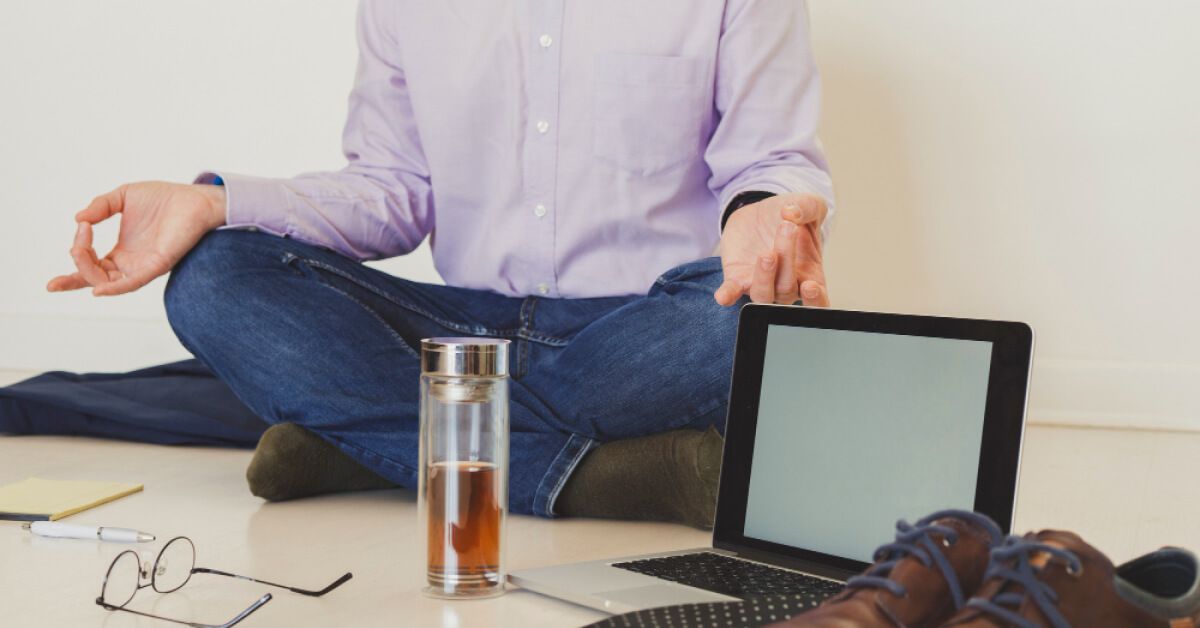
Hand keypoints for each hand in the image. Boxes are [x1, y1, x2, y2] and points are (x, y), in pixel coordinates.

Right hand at [47, 182, 226, 295]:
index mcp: (121, 251)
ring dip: (88, 270)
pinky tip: (98, 289)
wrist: (193, 198)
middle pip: (94, 276)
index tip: (59, 267)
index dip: (71, 275)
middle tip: (78, 240)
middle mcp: (130, 263)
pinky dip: (115, 288)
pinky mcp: (157, 265)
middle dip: (77, 263)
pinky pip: (133, 282)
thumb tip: (78, 220)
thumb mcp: (122, 197)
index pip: (91, 268)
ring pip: (108, 281)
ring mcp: (143, 266)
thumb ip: (99, 207)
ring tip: (80, 248)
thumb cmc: (163, 199)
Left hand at [714, 193, 829, 306]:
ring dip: (764, 277)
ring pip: (763, 295)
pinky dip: (728, 295)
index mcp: (810, 275)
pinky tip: (723, 296)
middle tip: (787, 227)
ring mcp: (760, 284)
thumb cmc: (791, 217)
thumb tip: (791, 213)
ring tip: (766, 254)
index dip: (815, 300)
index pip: (818, 301)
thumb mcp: (808, 204)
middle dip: (787, 258)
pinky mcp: (738, 278)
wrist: (761, 214)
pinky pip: (732, 292)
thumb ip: (808, 207)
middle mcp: (785, 286)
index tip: (810, 287)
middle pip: (787, 289)